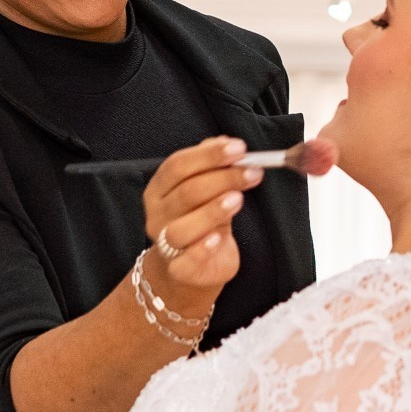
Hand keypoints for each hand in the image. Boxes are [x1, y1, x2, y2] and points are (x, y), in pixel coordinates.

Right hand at [143, 137, 259, 290]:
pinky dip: (203, 248)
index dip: (208, 155)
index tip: (240, 149)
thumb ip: (213, 165)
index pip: (178, 166)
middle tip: (253, 172)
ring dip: (212, 211)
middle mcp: (157, 215)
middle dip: (222, 178)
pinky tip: (219, 238)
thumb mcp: (208, 191)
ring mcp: (165, 244)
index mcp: (159, 189)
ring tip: (238, 200)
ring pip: (182, 227)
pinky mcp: (180, 269)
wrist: (196, 266)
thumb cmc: (203, 221)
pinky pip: (187, 260)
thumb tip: (226, 142)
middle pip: (186, 192)